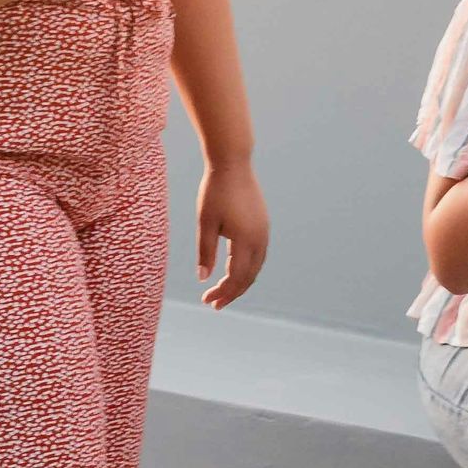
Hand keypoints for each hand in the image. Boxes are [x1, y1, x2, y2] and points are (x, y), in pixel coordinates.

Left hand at [197, 158, 269, 308]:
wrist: (233, 163)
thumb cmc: (215, 191)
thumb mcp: (205, 223)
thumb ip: (205, 252)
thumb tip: (203, 278)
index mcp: (246, 240)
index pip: (236, 277)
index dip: (222, 292)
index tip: (207, 300)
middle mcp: (260, 239)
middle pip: (249, 277)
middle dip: (232, 292)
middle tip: (214, 304)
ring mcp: (264, 232)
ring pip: (256, 267)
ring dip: (241, 282)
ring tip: (225, 291)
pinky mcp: (263, 225)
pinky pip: (258, 255)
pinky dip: (247, 268)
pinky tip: (234, 270)